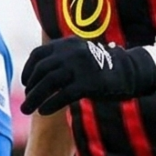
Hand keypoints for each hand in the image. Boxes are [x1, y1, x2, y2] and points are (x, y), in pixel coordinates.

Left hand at [20, 40, 155, 114]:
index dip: (28, 70)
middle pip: (41, 71)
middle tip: (26, 103)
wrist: (129, 71)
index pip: (38, 55)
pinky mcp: (88, 83)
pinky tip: (44, 111)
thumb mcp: (79, 55)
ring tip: (28, 110)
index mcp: (67, 44)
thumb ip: (61, 60)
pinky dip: (50, 104)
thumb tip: (38, 77)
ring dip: (35, 98)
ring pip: (48, 83)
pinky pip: (63, 95)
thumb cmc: (100, 67)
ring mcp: (80, 67)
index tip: (26, 83)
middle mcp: (71, 52)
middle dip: (30, 88)